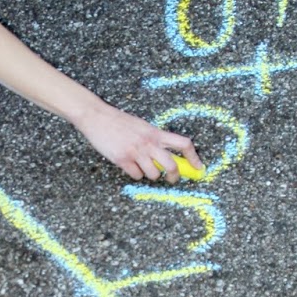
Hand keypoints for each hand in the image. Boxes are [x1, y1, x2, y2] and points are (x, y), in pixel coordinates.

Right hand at [75, 101, 201, 181]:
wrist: (97, 117)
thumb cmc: (120, 122)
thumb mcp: (143, 127)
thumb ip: (155, 139)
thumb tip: (170, 157)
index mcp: (156, 133)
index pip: (183, 144)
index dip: (194, 158)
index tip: (198, 167)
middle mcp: (149, 143)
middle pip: (172, 165)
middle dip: (175, 176)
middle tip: (172, 178)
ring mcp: (136, 152)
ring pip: (153, 174)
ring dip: (150, 174)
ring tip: (142, 166)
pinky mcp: (122, 160)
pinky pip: (136, 176)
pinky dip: (134, 174)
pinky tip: (129, 164)